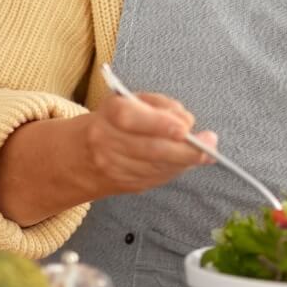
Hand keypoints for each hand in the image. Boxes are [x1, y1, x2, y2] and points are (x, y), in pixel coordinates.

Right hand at [80, 90, 218, 196]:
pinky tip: (185, 161)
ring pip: (156, 167)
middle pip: (149, 149)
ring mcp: (115, 167)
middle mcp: (108, 142)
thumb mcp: (132, 101)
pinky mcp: (125, 185)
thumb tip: (188, 122)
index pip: (131, 119)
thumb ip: (161, 106)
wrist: (78, 156)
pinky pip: (156, 178)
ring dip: (184, 161)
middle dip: (184, 150)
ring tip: (204, 152)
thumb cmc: (114, 121)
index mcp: (109, 114)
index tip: (184, 129)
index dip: (159, 124)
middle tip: (208, 145)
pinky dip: (175, 169)